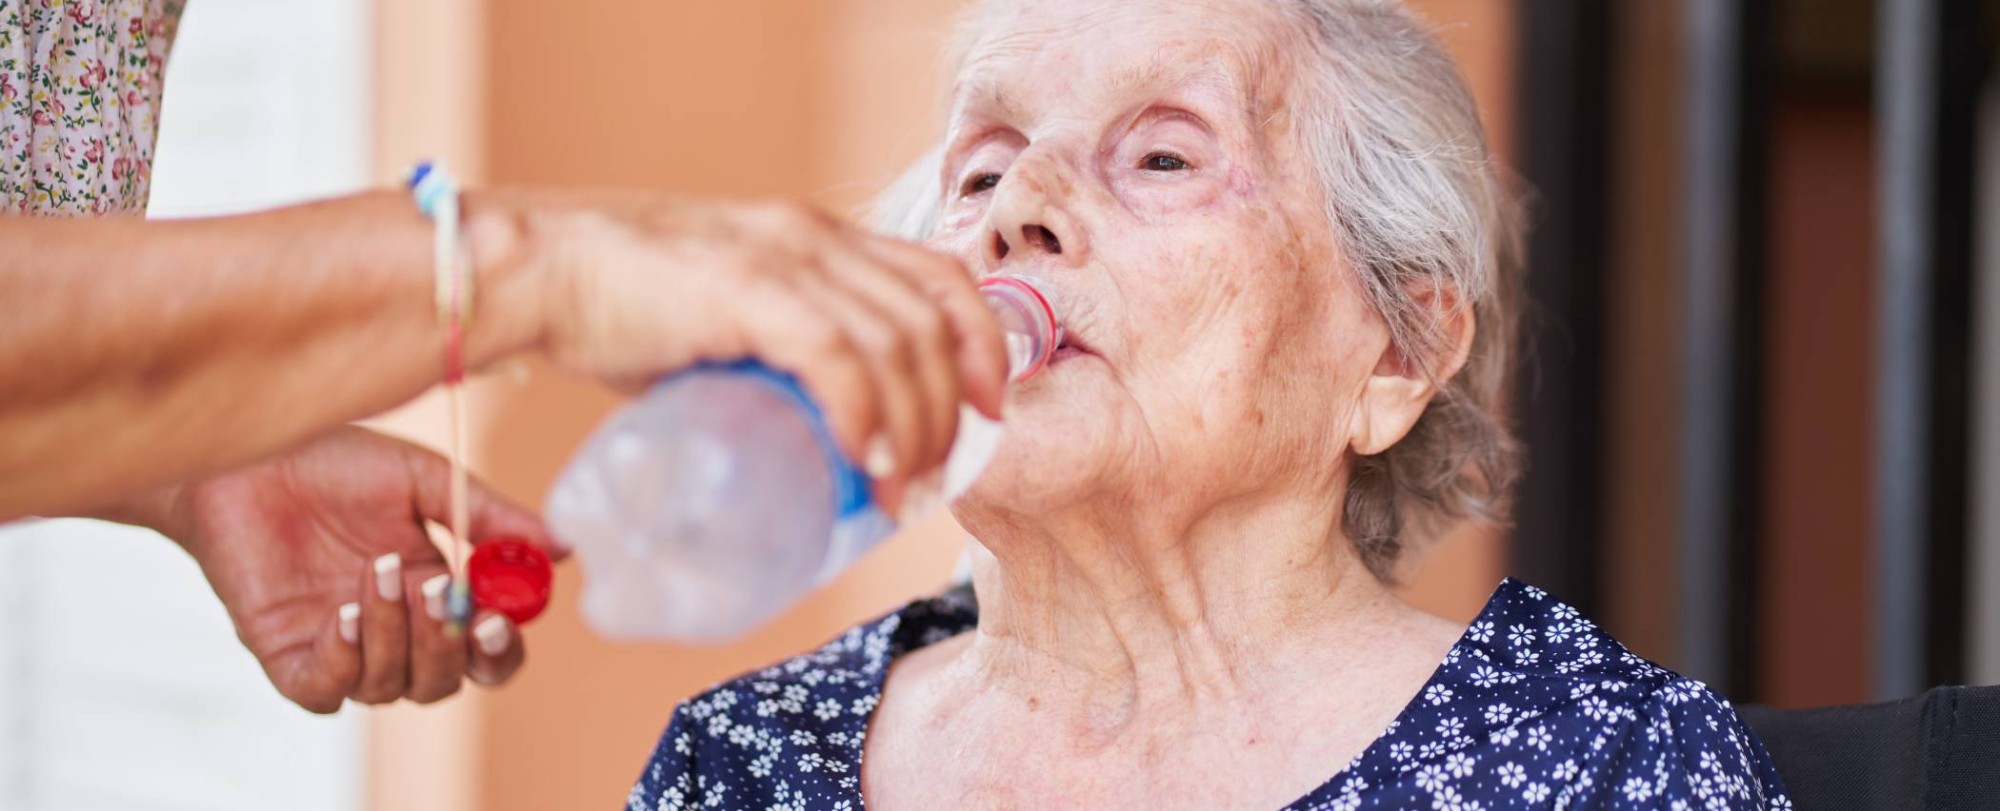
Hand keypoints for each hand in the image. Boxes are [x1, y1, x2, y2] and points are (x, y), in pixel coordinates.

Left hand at [109, 426, 559, 713]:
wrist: (244, 455)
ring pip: (390, 686)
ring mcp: (340, 648)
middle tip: (441, 593)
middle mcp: (393, 631)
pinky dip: (343, 661)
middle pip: (444, 682)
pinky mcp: (288, 656)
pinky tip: (341, 612)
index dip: (500, 649)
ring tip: (377, 568)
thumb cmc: (331, 462)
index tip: (500, 616)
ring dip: (394, 633)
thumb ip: (489, 517)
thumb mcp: (425, 480)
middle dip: (450, 646)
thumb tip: (562, 545)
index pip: (485, 651)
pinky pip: (326, 692)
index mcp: (435, 593)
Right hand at [471, 192, 1009, 511]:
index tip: (989, 409)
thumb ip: (774, 358)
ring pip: (894, 343)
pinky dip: (863, 414)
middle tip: (931, 475)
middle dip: (951, 408)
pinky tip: (864, 459)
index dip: (982, 343)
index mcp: (818, 238)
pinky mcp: (742, 289)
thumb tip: (812, 442)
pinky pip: (835, 354)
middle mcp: (813, 237)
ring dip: (913, 427)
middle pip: (929, 320)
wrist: (537, 273)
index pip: (940, 276)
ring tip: (895, 488)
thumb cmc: (620, 307)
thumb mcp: (726, 320)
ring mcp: (780, 259)